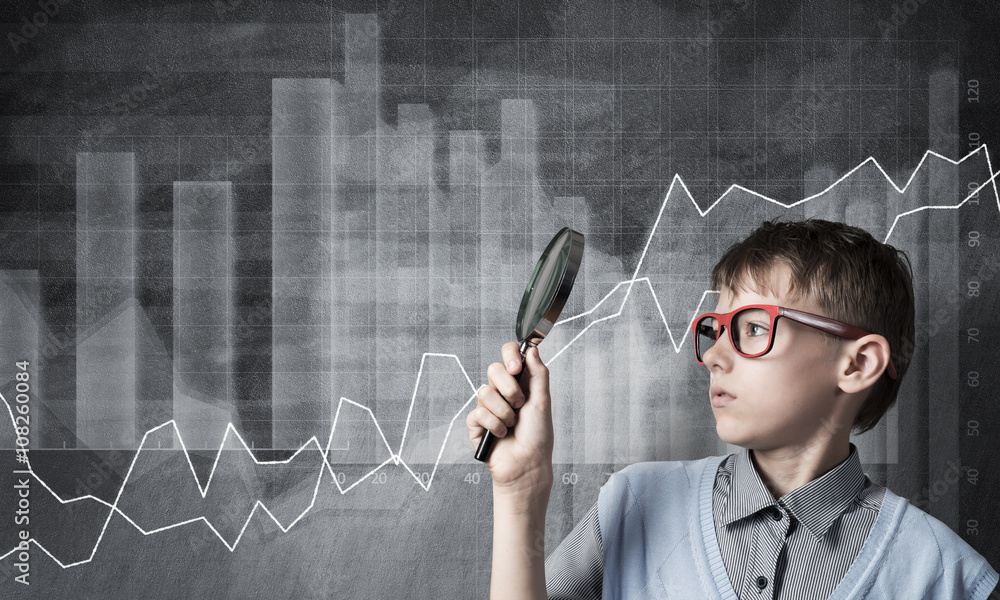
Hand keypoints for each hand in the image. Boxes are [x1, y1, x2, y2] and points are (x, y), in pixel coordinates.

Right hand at [466, 342, 553, 493]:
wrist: (527, 464)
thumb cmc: (538, 436)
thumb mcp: (543, 400)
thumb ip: (538, 372)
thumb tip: (532, 349)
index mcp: (520, 382)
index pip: (509, 355)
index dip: (509, 355)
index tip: (516, 367)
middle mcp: (502, 391)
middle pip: (493, 369)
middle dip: (509, 389)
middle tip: (519, 404)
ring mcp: (488, 406)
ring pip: (485, 393)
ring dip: (504, 412)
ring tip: (512, 425)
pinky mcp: (476, 423)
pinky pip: (478, 413)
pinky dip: (494, 426)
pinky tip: (501, 434)